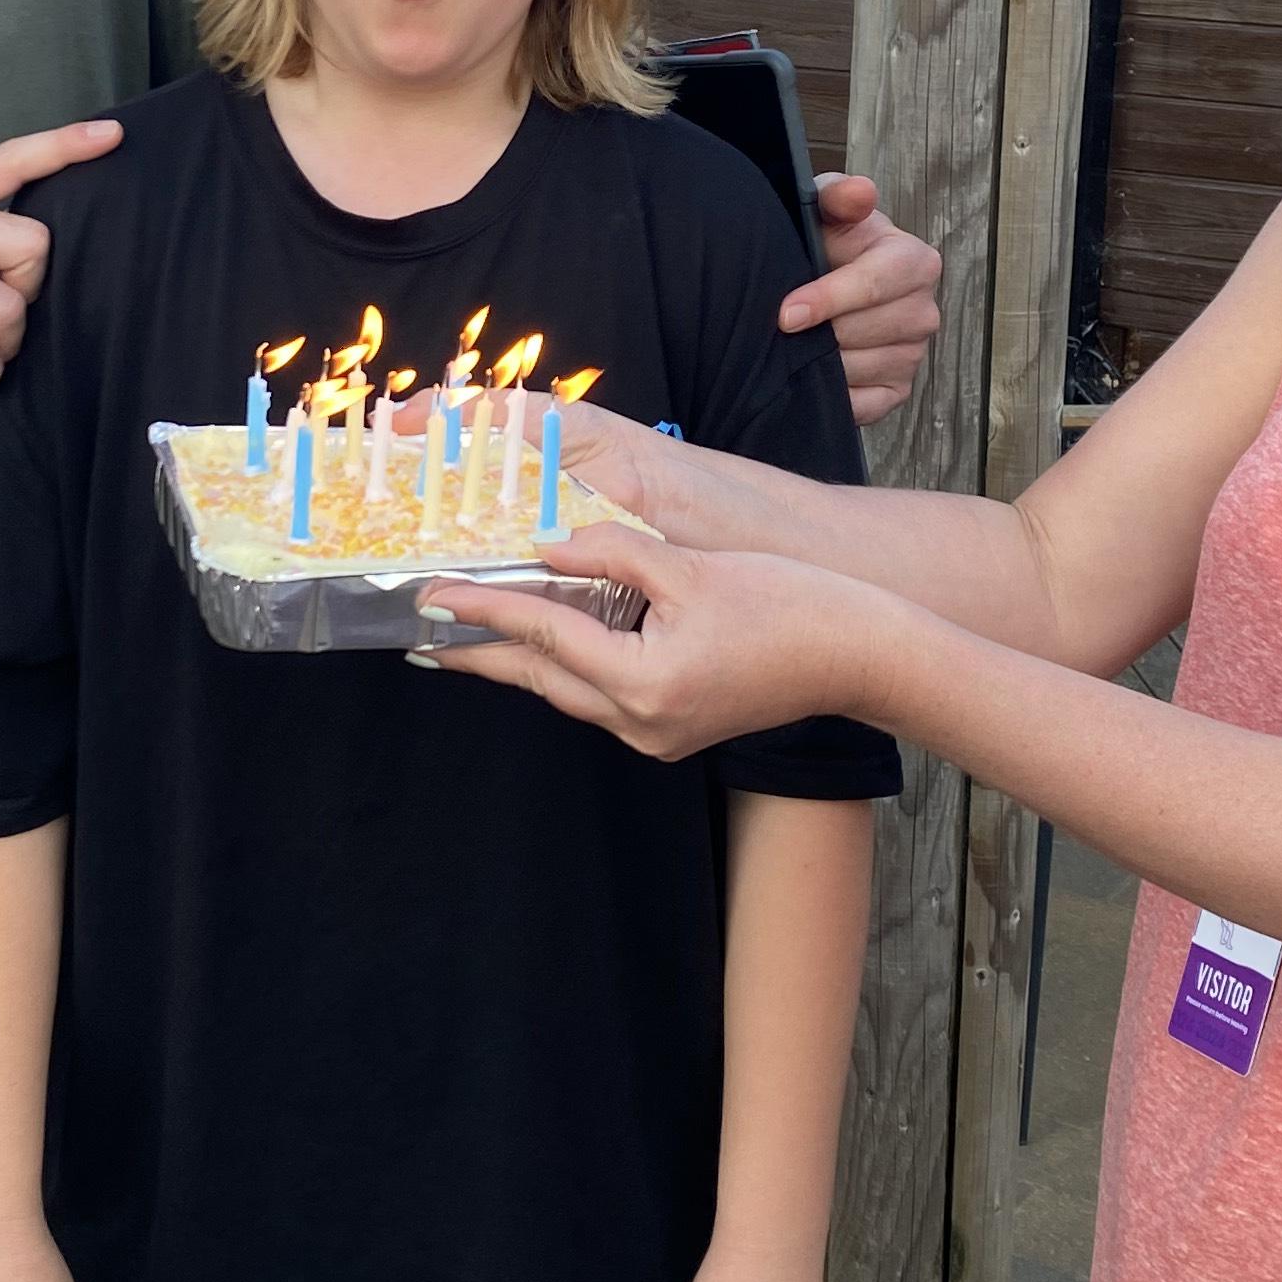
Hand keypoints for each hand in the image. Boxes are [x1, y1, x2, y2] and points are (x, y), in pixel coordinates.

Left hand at [422, 524, 903, 757]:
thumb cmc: (789, 604)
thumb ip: (611, 551)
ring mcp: (658, 736)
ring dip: (520, 663)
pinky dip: (565, 669)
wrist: (859, 657)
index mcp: (643, 681)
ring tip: (466, 639)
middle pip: (540, 680)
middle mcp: (641, 722)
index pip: (542, 636)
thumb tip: (548, 545)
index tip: (431, 593)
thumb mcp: (691, 565)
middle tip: (421, 633)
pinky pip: (600, 698)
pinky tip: (545, 647)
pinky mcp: (674, 731)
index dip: (483, 608)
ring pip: (567, 693)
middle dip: (479, 653)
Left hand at [784, 175, 941, 425]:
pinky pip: (863, 404)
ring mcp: (914, 355)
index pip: (875, 285)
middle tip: (783, 326)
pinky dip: (833, 393)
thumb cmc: (829, 240)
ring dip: (819, 359)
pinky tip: (814, 371)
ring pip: (857, 368)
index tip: (786, 313)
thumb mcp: (827, 207)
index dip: (828, 299)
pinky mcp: (897, 391)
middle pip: (861, 331)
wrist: (826, 279)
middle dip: (818, 331)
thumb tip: (858, 192)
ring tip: (798, 342)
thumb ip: (839, 196)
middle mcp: (924, 311)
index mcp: (915, 262)